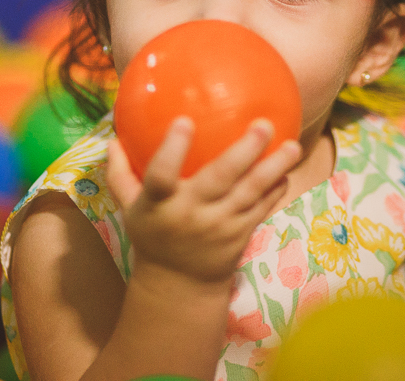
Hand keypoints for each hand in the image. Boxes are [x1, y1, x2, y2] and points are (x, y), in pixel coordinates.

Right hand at [104, 117, 302, 284]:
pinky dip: (276, 189)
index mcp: (159, 205)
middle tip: (263, 124)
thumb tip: (111, 137)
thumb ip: (120, 173)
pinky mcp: (240, 234)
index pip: (161, 176)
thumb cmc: (154, 235)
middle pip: (219, 180)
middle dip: (244, 152)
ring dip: (273, 168)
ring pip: (250, 193)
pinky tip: (288, 170)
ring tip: (292, 146)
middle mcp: (191, 214)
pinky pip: (262, 208)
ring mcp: (220, 225)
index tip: (184, 120)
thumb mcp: (129, 208)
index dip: (172, 150)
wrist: (179, 285)